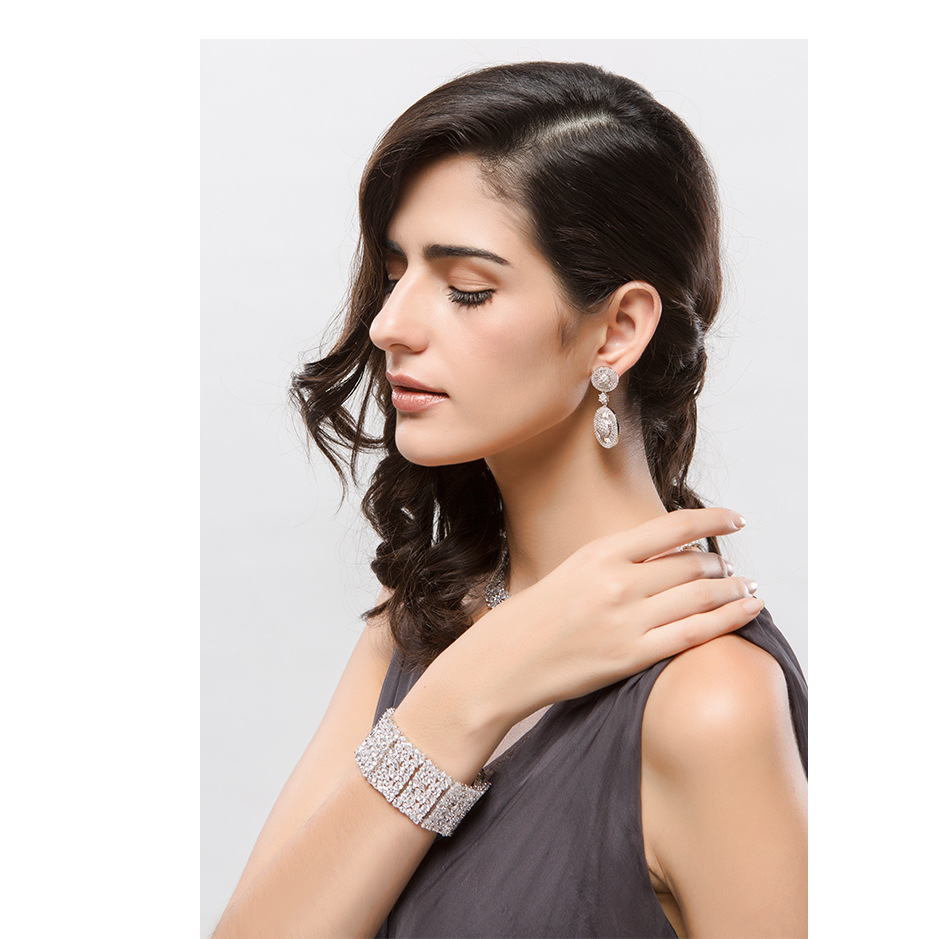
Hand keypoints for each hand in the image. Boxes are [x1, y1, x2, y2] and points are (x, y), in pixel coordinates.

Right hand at [451, 508, 760, 726]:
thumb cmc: (535, 618)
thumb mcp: (572, 570)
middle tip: (734, 569)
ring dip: (733, 590)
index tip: (736, 519)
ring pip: (700, 596)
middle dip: (721, 564)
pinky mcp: (630, 656)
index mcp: (599, 553)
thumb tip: (668, 552)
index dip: (712, 520)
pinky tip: (747, 612)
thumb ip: (619, 561)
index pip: (671, 526)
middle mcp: (616, 582)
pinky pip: (694, 633)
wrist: (504, 662)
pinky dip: (729, 620)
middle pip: (691, 564)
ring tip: (748, 589)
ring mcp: (625, 620)